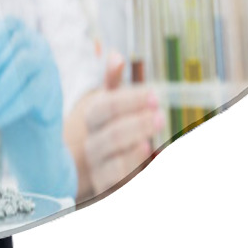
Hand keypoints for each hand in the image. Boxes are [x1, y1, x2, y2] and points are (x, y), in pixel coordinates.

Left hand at [0, 17, 76, 199]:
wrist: (29, 142)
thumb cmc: (4, 104)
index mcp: (22, 40)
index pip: (11, 24)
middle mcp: (40, 50)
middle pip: (17, 46)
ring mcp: (51, 71)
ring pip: (25, 66)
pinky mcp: (55, 95)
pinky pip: (33, 94)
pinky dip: (10, 107)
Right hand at [75, 51, 163, 197]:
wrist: (87, 166)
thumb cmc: (106, 128)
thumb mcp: (108, 103)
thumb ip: (112, 82)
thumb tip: (116, 55)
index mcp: (92, 119)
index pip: (105, 108)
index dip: (128, 102)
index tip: (153, 95)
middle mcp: (93, 145)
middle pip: (109, 136)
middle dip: (135, 125)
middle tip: (160, 116)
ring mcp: (99, 170)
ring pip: (112, 166)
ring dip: (132, 155)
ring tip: (150, 144)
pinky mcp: (107, 192)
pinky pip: (119, 188)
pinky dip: (134, 178)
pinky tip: (150, 168)